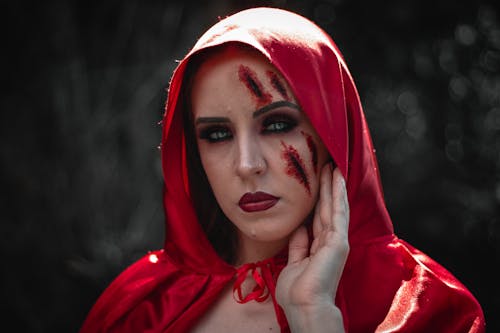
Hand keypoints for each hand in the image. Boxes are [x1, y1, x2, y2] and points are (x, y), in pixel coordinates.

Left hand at [276, 164, 348, 331]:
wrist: (304, 305)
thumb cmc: (297, 291)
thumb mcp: (294, 262)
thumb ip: (299, 244)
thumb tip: (300, 227)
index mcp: (319, 248)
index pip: (319, 219)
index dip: (318, 201)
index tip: (318, 183)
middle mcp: (330, 242)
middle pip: (327, 209)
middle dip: (327, 188)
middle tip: (327, 166)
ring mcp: (336, 240)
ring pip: (334, 206)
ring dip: (333, 186)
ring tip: (333, 166)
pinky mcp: (339, 240)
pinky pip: (338, 211)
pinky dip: (338, 193)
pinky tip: (338, 178)